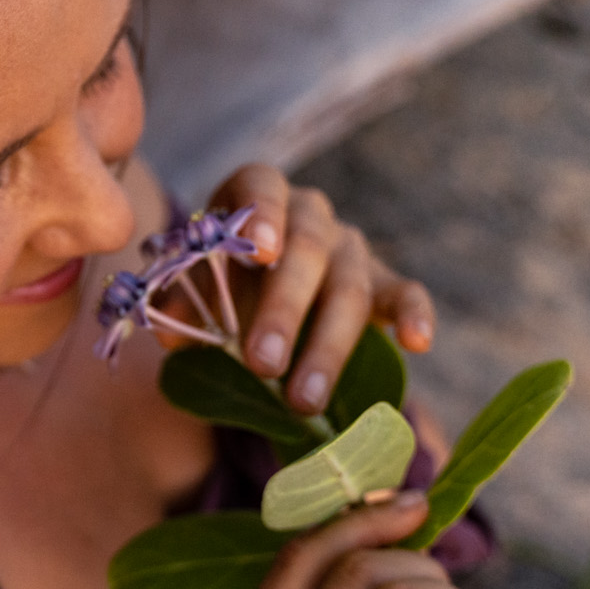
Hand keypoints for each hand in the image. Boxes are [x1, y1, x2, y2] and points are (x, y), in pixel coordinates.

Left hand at [206, 165, 434, 415]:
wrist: (259, 285)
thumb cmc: (220, 278)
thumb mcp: (193, 282)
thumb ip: (182, 301)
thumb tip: (172, 335)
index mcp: (258, 196)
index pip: (262, 189)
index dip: (261, 217)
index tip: (257, 254)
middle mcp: (309, 215)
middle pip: (305, 251)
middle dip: (284, 311)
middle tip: (262, 363)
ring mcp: (349, 248)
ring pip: (348, 288)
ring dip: (327, 347)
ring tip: (303, 400)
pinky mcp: (382, 283)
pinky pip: (404, 293)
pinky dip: (413, 315)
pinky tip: (417, 343)